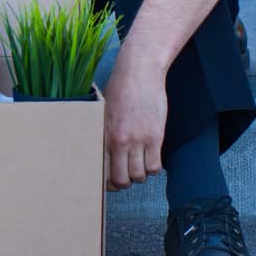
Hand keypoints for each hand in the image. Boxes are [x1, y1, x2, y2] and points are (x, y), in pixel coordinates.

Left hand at [102, 47, 167, 190]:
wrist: (139, 72)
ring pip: (140, 176)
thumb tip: (99, 154)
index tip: (111, 182)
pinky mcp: (155, 137)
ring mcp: (138, 140)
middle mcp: (119, 141)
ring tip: (139, 165)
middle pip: (122, 180)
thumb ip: (101, 133)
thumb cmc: (119, 89)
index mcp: (102, 135)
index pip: (102, 172)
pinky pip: (156, 166)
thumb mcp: (102, 111)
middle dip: (124, 182)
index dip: (107, 183)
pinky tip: (150, 158)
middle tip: (127, 176)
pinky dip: (154, 168)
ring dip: (140, 175)